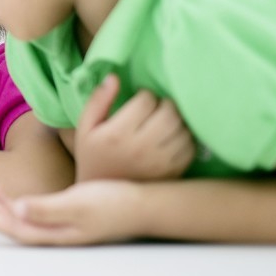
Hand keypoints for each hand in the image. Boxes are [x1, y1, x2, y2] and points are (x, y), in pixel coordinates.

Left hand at [0, 181, 145, 245]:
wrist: (145, 203)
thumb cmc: (114, 203)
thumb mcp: (78, 203)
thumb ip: (48, 208)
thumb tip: (18, 209)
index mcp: (58, 233)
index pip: (19, 228)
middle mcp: (58, 232)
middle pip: (18, 224)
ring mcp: (64, 224)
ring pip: (26, 217)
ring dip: (4, 204)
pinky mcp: (70, 213)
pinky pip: (37, 210)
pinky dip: (21, 200)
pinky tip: (14, 192)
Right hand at [75, 74, 194, 181]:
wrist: (104, 198)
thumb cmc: (92, 157)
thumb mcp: (85, 127)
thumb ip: (98, 100)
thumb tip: (114, 77)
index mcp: (118, 134)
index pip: (146, 100)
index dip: (144, 95)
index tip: (139, 100)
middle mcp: (142, 148)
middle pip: (169, 112)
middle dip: (164, 104)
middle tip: (156, 108)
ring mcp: (161, 163)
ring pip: (183, 128)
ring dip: (176, 120)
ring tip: (164, 122)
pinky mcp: (173, 173)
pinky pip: (190, 147)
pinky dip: (184, 138)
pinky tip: (171, 138)